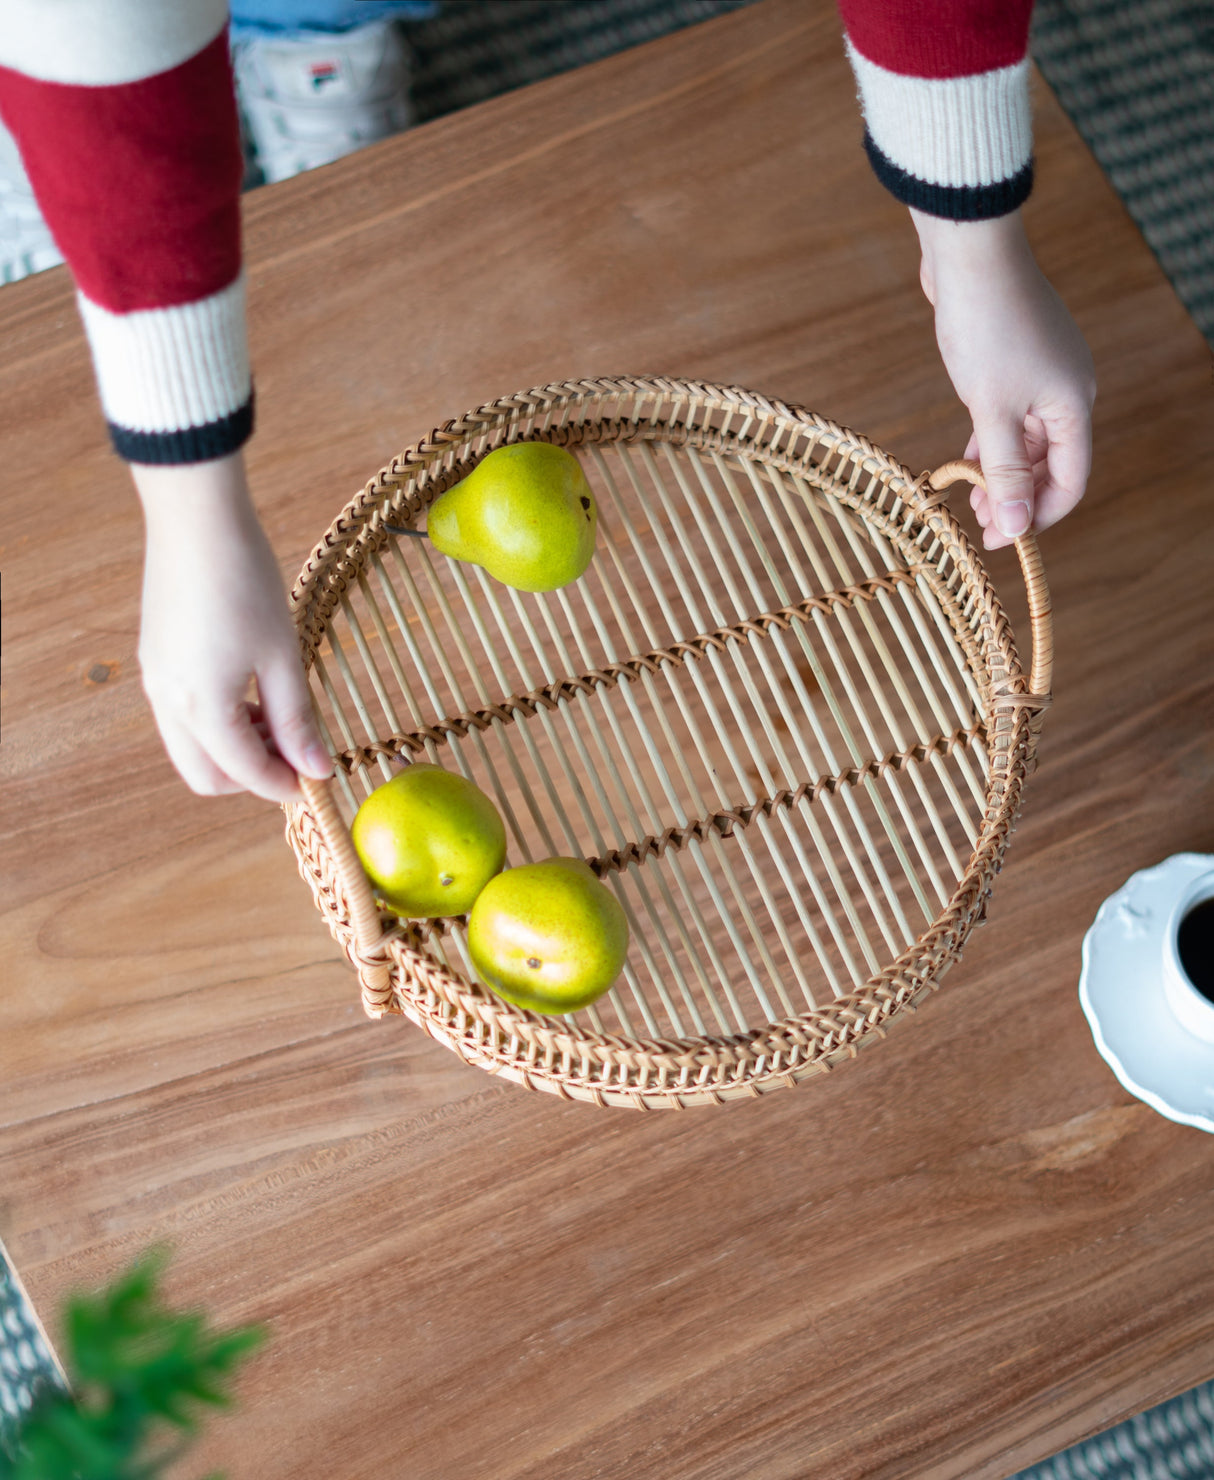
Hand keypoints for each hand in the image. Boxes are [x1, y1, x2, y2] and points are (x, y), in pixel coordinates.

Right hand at [132, 452, 331, 801]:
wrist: (196, 520)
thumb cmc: (244, 581)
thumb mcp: (282, 656)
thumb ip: (297, 720)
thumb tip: (317, 770)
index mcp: (200, 708)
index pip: (245, 774)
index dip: (285, 786)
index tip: (320, 783)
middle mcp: (167, 703)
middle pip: (206, 776)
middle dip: (253, 777)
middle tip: (297, 755)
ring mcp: (156, 681)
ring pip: (192, 748)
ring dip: (235, 750)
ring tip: (280, 718)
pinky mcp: (156, 658)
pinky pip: (182, 716)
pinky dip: (217, 723)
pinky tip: (252, 692)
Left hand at [913, 209, 1095, 549]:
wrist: (971, 255)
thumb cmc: (984, 329)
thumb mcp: (991, 410)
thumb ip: (1004, 470)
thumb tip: (1017, 526)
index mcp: (1074, 404)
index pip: (1070, 480)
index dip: (1038, 517)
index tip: (1001, 540)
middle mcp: (1069, 389)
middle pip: (1050, 462)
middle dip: (1017, 497)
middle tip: (978, 525)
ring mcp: (1044, 373)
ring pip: (1029, 439)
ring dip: (1003, 472)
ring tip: (970, 500)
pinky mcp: (1017, 359)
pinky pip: (1012, 414)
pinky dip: (994, 441)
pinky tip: (968, 461)